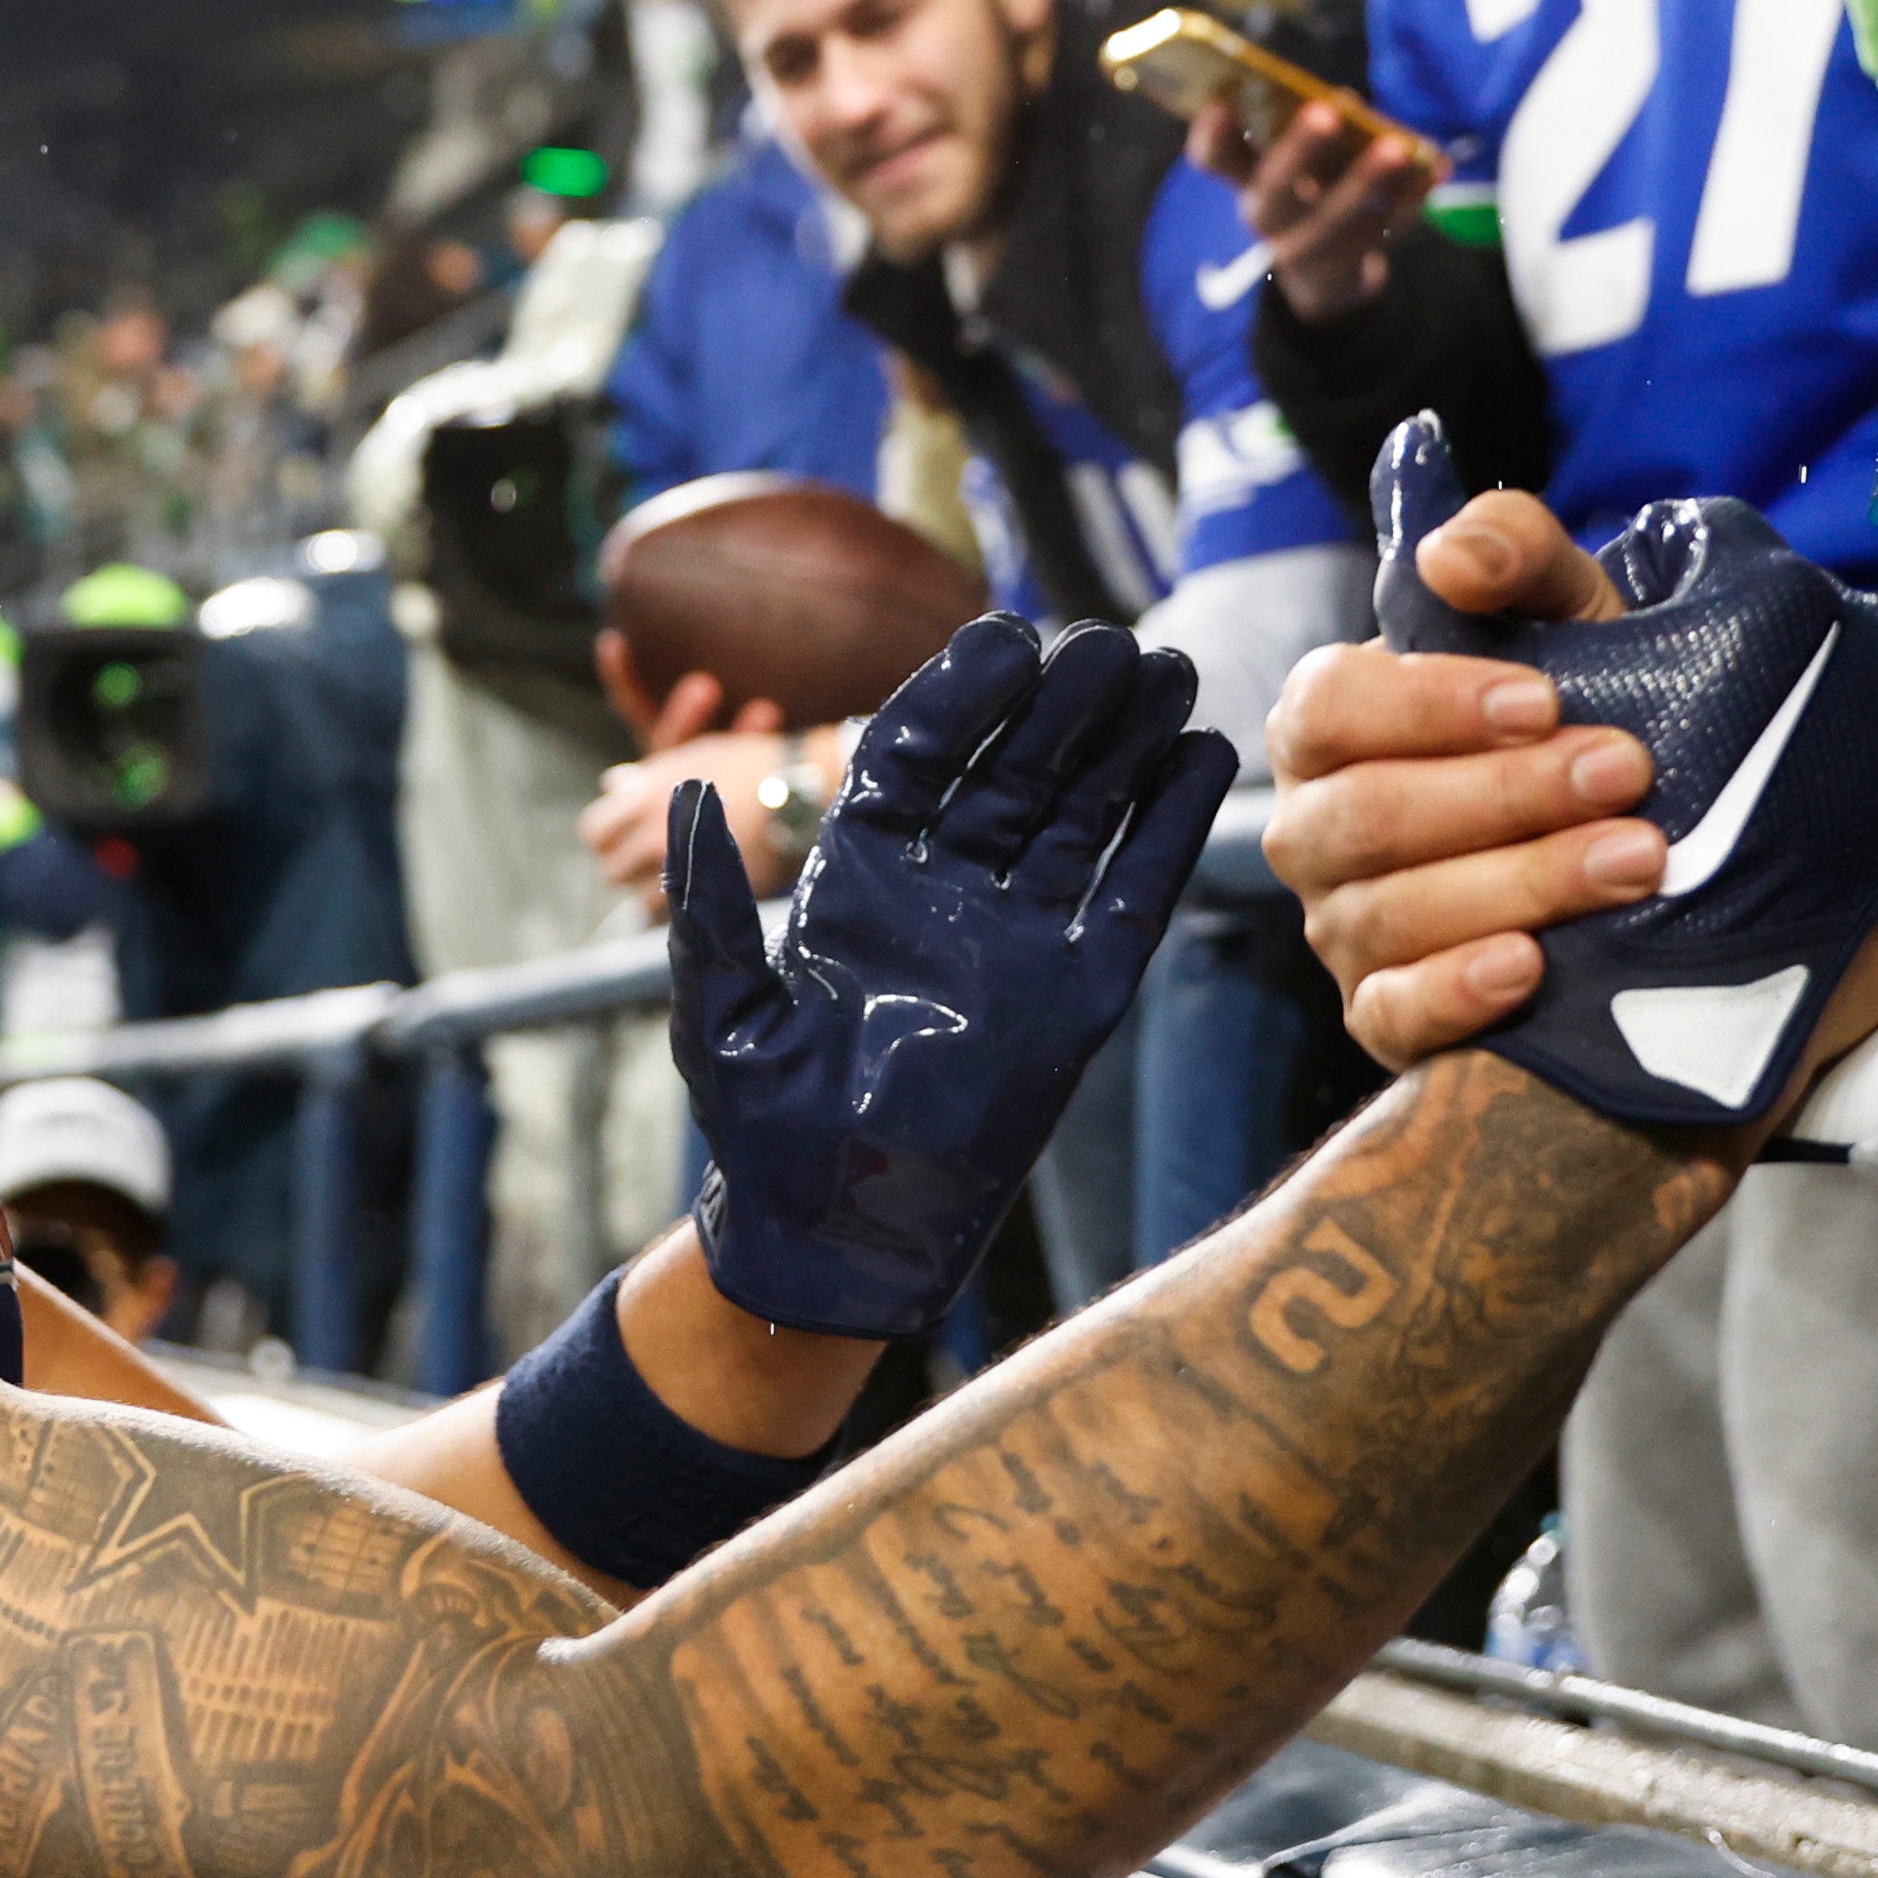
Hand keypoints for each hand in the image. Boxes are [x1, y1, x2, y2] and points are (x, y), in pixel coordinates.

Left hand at [579, 672, 797, 917]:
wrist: (795, 789)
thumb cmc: (745, 764)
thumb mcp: (689, 755)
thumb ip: (645, 777)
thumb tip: (612, 787)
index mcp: (642, 797)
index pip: (595, 831)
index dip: (606, 837)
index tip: (621, 838)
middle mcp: (653, 833)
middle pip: (613, 870)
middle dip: (626, 867)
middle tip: (646, 860)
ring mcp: (681, 866)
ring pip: (641, 898)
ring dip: (652, 890)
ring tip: (677, 874)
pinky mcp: (708, 890)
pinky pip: (676, 912)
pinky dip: (681, 903)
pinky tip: (697, 886)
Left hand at [670, 616, 1233, 1336]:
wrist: (835, 1237)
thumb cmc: (762, 1128)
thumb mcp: (719, 1015)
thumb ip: (709, 909)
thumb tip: (679, 799)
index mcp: (860, 877)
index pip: (916, 757)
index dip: (960, 697)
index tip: (1005, 641)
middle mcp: (945, 890)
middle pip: (1012, 770)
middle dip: (1061, 703)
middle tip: (1108, 643)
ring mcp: (1017, 937)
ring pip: (1081, 815)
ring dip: (1126, 743)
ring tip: (1171, 670)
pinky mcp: (1078, 995)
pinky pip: (1130, 895)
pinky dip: (1166, 829)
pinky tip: (1199, 758)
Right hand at [1193, 97, 1438, 326]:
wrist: (1324, 276)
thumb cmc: (1312, 191)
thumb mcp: (1301, 161)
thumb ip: (1314, 128)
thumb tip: (1345, 103)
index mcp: (1247, 180)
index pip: (1213, 158)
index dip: (1213, 132)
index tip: (1221, 101)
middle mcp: (1266, 217)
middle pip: (1273, 192)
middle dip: (1300, 152)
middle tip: (1326, 114)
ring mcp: (1303, 252)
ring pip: (1331, 223)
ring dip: (1365, 182)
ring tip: (1396, 147)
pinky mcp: (1346, 271)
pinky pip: (1381, 234)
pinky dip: (1410, 201)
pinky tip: (1434, 169)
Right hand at [1266, 475, 1659, 1067]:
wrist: (1638, 841)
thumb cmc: (1578, 716)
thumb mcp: (1568, 617)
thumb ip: (1516, 556)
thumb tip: (1451, 556)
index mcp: (1330, 723)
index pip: (1331, 706)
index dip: (1429, 704)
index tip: (1542, 700)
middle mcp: (1315, 826)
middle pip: (1369, 815)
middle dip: (1507, 794)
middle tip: (1624, 772)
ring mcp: (1341, 927)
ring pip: (1395, 912)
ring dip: (1523, 883)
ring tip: (1636, 861)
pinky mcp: (1380, 1014)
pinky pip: (1392, 1015)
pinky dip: (1458, 991)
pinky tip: (1531, 967)